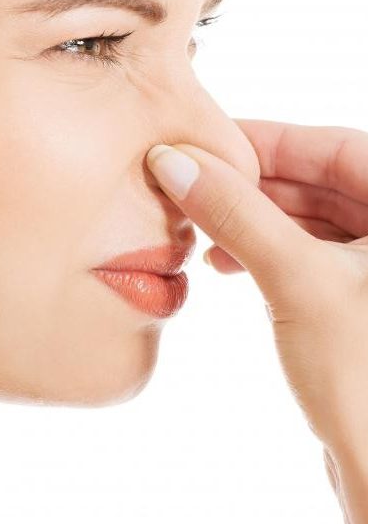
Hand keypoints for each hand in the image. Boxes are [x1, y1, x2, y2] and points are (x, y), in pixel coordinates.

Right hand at [145, 120, 367, 456]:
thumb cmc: (367, 382)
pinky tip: (227, 262)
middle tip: (189, 185)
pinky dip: (266, 253)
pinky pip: (308, 255)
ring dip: (253, 220)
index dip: (265, 140)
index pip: (333, 147)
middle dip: (250, 184)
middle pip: (318, 181)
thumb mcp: (297, 280)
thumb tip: (175, 163)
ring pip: (309, 220)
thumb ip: (237, 214)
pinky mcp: (359, 303)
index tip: (203, 143)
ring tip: (201, 230)